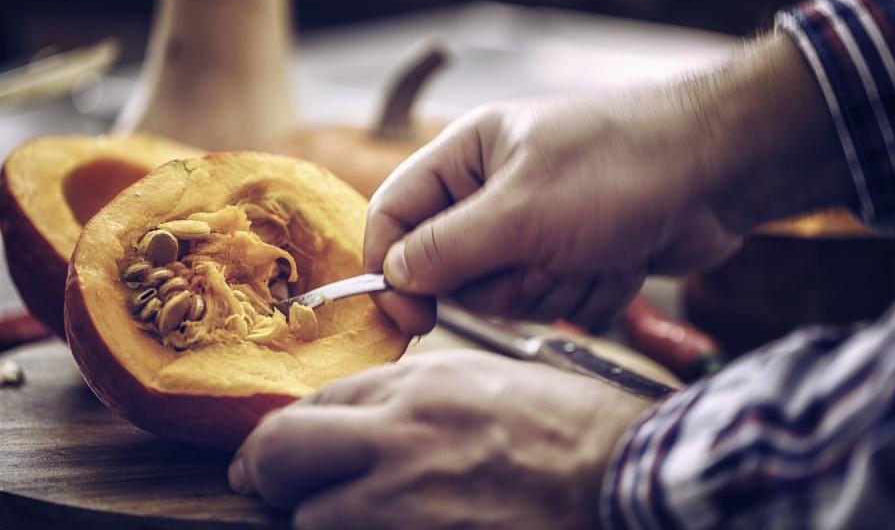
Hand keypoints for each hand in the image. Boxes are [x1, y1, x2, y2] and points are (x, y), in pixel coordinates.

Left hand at [228, 350, 650, 529]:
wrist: (627, 479)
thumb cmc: (568, 430)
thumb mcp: (484, 382)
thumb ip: (412, 394)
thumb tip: (354, 419)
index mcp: (420, 387)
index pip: (316, 404)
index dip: (285, 434)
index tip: (273, 454)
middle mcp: (402, 438)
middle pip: (283, 452)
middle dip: (268, 470)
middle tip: (264, 483)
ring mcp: (408, 505)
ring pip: (312, 520)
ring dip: (322, 518)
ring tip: (354, 513)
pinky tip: (392, 525)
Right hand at [365, 33, 853, 334]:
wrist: (720, 173)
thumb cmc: (618, 170)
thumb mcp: (522, 212)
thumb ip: (449, 249)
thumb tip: (394, 277)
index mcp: (467, 157)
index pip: (395, 214)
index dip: (391, 267)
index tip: (409, 318)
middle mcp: (494, 192)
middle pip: (451, 270)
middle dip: (503, 280)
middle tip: (543, 255)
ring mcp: (537, 226)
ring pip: (506, 295)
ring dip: (554, 285)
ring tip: (593, 248)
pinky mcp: (574, 255)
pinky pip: (554, 301)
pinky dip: (590, 290)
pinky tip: (621, 256)